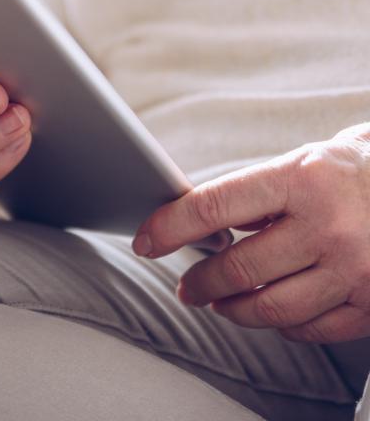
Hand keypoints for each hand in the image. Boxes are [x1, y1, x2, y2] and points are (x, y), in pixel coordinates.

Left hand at [133, 123, 369, 343]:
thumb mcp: (302, 165)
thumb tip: (204, 225)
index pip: (215, 205)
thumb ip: (256, 195)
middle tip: (186, 286)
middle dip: (199, 282)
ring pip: (271, 307)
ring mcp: (354, 268)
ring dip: (233, 309)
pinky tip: (272, 312)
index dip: (170, 226)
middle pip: (239, 268)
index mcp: (300, 178)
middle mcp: (326, 225)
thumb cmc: (352, 171)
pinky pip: (313, 328)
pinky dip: (283, 324)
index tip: (145, 241)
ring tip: (219, 302)